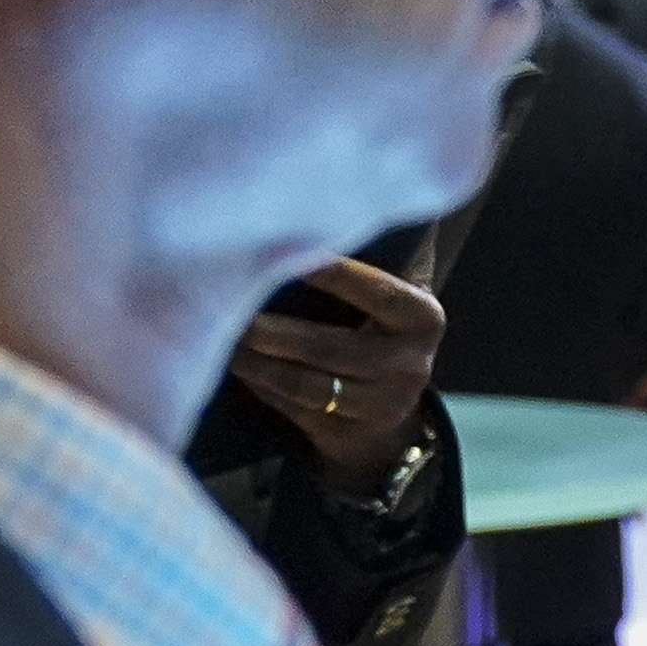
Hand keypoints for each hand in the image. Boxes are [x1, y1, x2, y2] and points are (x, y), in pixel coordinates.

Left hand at [226, 259, 448, 492]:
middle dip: (275, 330)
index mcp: (423, 321)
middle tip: (231, 308)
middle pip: (331, 348)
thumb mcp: (394, 300)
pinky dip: (260, 386)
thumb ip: (376, 258)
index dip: (336, 275)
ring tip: (223, 340)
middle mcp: (410, 367)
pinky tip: (237, 366)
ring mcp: (380, 407)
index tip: (289, 252)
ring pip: (307, 384)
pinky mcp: (348, 437)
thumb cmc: (379, 331)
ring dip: (258, 362)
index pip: (380, 293)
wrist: (390, 413)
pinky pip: (294, 409)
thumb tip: (325, 208)